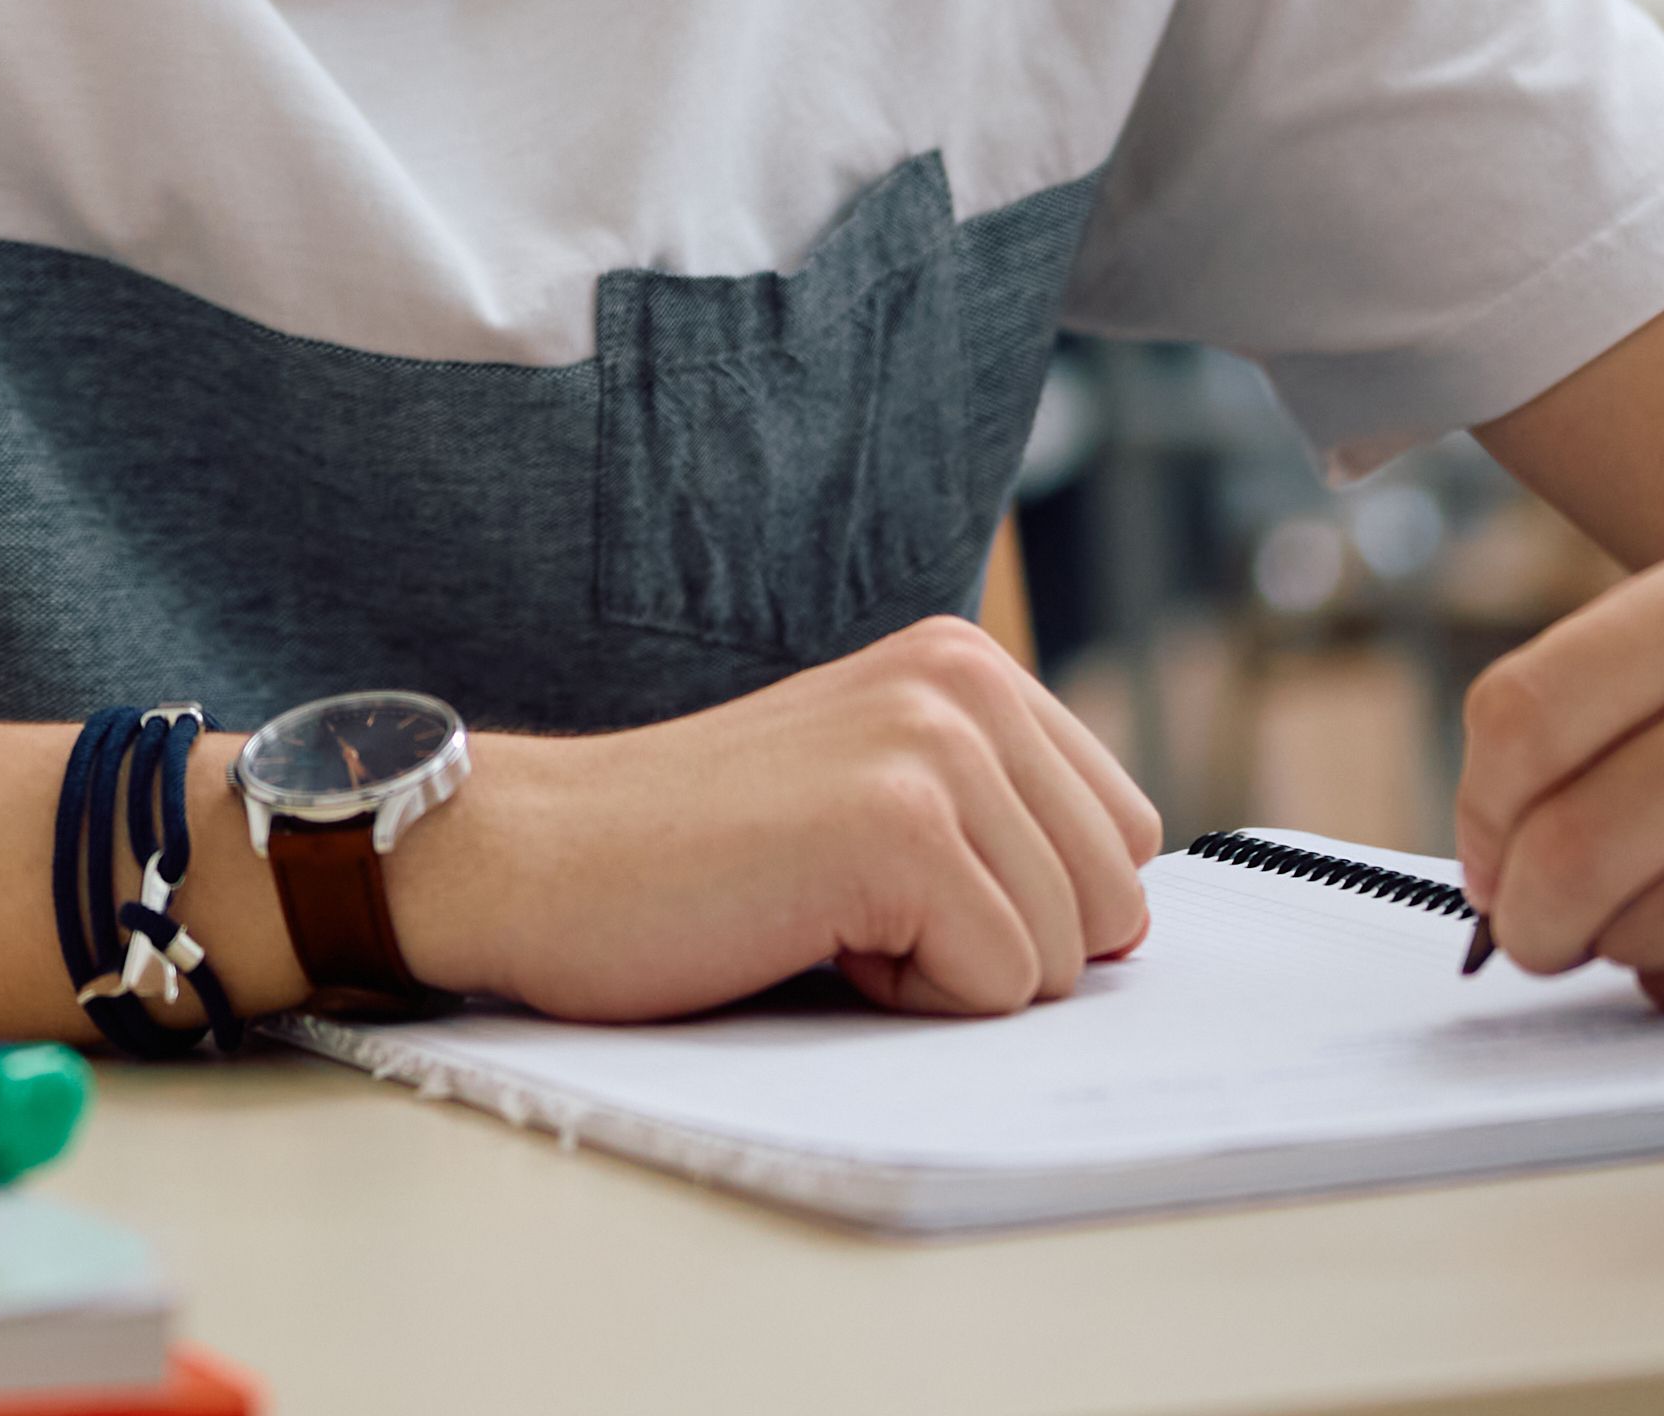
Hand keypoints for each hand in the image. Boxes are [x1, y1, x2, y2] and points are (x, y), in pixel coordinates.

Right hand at [397, 618, 1158, 1020]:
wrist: (533, 857)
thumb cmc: (693, 856)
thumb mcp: (872, 790)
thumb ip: (997, 815)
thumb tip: (1130, 921)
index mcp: (964, 663)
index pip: (1125, 838)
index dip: (1023, 903)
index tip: (890, 881)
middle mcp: (963, 682)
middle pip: (1115, 900)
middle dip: (1001, 943)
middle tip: (851, 902)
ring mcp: (935, 746)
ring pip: (1068, 953)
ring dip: (947, 973)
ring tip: (821, 911)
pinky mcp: (899, 827)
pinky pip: (998, 985)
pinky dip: (905, 999)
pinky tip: (806, 934)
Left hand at [1454, 540, 1663, 1006]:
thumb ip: (1568, 733)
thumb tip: (1492, 885)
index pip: (1523, 719)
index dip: (1480, 812)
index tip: (1493, 855)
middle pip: (1574, 839)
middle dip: (1529, 913)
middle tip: (1537, 928)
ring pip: (1644, 925)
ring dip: (1617, 945)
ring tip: (1656, 909)